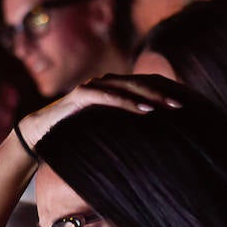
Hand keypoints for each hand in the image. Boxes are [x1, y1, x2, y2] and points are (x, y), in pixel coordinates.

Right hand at [15, 74, 182, 152]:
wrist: (38, 135)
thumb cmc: (74, 136)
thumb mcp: (106, 133)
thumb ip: (125, 131)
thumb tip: (154, 144)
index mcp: (114, 90)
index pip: (145, 86)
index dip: (166, 92)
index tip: (188, 103)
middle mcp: (105, 83)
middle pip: (141, 83)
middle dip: (164, 92)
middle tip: (185, 104)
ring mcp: (93, 86)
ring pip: (128, 86)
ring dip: (151, 96)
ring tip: (170, 106)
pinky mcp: (80, 95)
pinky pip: (108, 96)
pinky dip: (128, 102)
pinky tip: (145, 110)